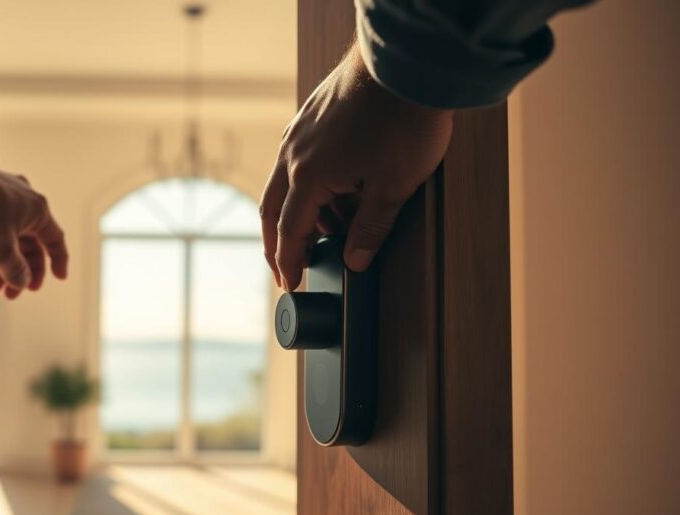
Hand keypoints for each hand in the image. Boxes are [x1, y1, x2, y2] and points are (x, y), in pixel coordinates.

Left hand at [0, 163, 67, 298]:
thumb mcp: (1, 254)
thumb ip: (17, 272)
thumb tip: (22, 281)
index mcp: (37, 208)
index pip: (55, 239)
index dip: (59, 261)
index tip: (59, 279)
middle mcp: (22, 197)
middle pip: (29, 242)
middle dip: (22, 271)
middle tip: (13, 294)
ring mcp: (0, 193)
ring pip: (9, 235)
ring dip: (3, 263)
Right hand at [260, 43, 452, 289]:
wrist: (407, 64)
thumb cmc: (404, 122)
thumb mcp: (394, 188)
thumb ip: (371, 229)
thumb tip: (355, 260)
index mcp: (308, 177)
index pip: (289, 232)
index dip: (288, 263)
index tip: (288, 285)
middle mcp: (293, 153)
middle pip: (272, 209)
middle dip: (278, 242)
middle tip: (287, 267)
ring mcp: (299, 130)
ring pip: (283, 181)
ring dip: (298, 210)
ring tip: (328, 229)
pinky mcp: (312, 113)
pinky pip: (297, 157)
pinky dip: (306, 182)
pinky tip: (332, 186)